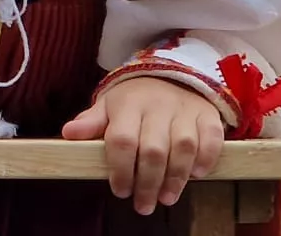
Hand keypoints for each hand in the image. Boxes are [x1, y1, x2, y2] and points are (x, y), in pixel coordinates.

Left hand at [61, 77, 224, 214]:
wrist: (171, 74)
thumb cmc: (134, 99)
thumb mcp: (109, 105)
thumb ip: (91, 122)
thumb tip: (69, 133)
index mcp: (128, 104)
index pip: (122, 140)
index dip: (120, 169)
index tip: (120, 191)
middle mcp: (158, 106)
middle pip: (154, 149)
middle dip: (148, 183)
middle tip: (143, 206)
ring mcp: (185, 109)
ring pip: (183, 146)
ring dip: (176, 178)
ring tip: (166, 198)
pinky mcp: (207, 115)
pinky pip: (211, 138)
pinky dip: (205, 158)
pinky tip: (196, 175)